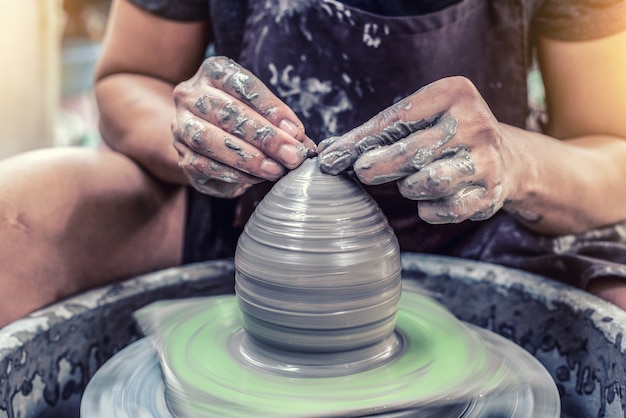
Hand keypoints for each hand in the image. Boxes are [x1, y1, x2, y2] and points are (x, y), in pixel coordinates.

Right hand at [172, 56, 315, 197]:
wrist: (201, 138)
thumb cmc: (239, 119)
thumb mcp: (261, 112)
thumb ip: (281, 125)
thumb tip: (305, 145)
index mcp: (214, 72)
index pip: (243, 85)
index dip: (272, 109)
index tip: (296, 131)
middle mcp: (191, 95)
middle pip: (227, 113)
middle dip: (265, 137)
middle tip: (292, 155)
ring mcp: (180, 126)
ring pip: (210, 139)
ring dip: (248, 158)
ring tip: (275, 169)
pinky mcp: (181, 156)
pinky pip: (204, 165)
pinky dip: (233, 173)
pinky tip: (256, 178)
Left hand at [318, 76, 517, 223]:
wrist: (507, 159)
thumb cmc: (445, 135)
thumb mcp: (419, 118)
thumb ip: (377, 132)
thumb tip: (326, 152)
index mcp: (454, 93)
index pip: (396, 119)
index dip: (358, 142)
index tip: (329, 159)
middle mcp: (476, 123)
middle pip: (412, 153)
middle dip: (377, 166)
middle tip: (361, 172)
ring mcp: (487, 160)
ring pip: (427, 183)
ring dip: (408, 186)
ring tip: (409, 181)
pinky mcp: (490, 193)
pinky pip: (443, 209)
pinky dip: (427, 208)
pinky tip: (428, 199)